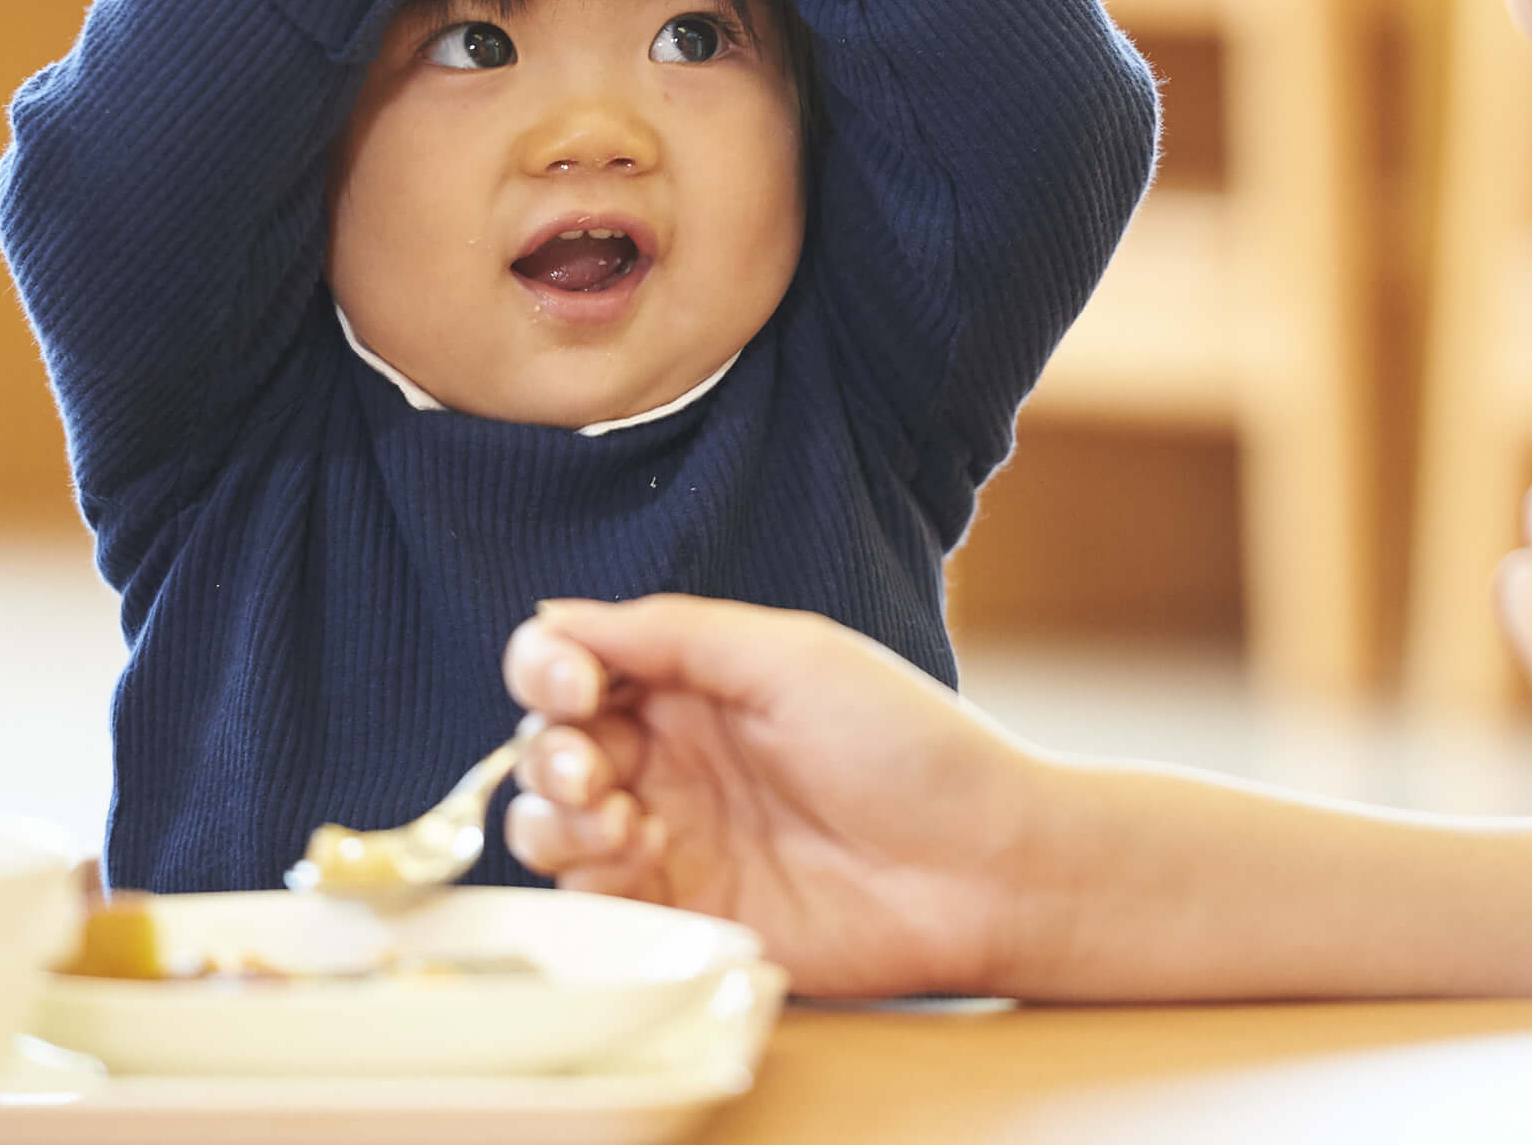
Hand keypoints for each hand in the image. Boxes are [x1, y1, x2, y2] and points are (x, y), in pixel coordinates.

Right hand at [502, 595, 1056, 996]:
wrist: (981, 867)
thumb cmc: (909, 748)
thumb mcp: (792, 657)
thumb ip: (671, 634)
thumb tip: (554, 616)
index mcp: (698, 684)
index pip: (576, 665)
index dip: (550, 670)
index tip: (573, 685)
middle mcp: (675, 757)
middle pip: (551, 746)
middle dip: (550, 754)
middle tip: (598, 773)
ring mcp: (677, 839)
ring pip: (552, 826)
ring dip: (556, 819)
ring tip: (621, 820)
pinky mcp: (685, 916)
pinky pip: (592, 901)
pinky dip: (587, 879)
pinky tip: (639, 860)